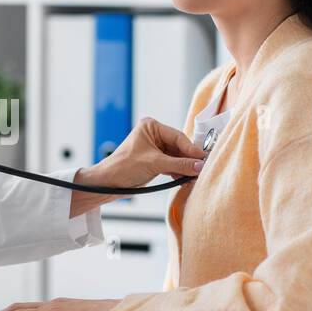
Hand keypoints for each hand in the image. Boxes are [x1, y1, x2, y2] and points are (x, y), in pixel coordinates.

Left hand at [69, 117, 207, 214]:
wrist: (108, 183)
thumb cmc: (123, 167)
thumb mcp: (154, 164)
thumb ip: (179, 164)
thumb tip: (199, 165)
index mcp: (151, 127)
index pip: (177, 137)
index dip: (191, 149)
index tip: (203, 159)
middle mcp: (153, 134)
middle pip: (179, 146)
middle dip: (189, 159)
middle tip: (202, 169)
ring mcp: (154, 147)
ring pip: (176, 156)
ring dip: (185, 167)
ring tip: (195, 176)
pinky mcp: (154, 160)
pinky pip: (171, 164)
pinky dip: (178, 172)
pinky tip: (185, 179)